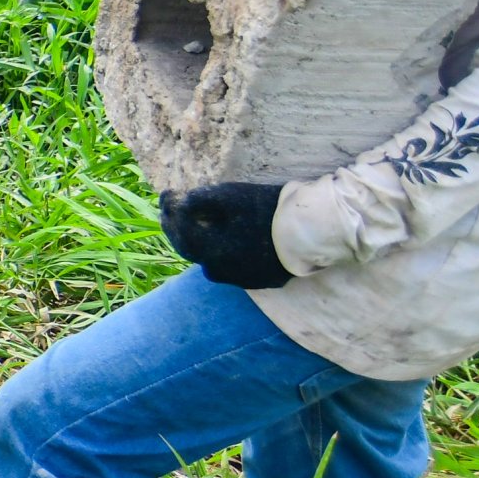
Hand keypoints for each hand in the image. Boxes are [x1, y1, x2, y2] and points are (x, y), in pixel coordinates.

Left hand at [160, 181, 291, 289]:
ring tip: (201, 225)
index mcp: (211, 253)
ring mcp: (244, 280)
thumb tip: (177, 203)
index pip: (179, 236)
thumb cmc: (268, 210)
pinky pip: (236, 268)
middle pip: (194, 252)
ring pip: (214, 262)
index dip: (169, 215)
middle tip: (176, 209)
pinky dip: (228, 253)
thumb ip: (197, 200)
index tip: (166, 195)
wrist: (312, 230)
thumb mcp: (230, 196)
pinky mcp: (264, 282)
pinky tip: (232, 240)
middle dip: (182, 229)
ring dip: (205, 244)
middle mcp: (223, 272)